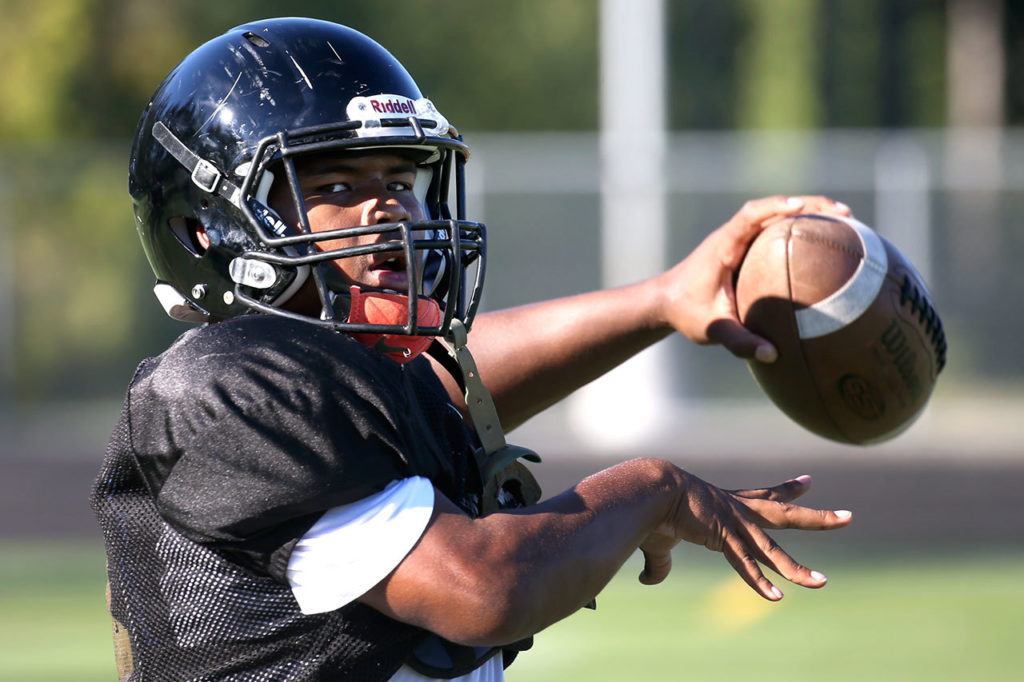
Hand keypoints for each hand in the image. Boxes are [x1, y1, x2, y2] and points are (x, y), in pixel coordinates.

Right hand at [638, 471, 851, 600]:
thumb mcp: (662, 540)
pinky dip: (759, 581)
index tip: (809, 482)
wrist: (651, 489)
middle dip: (818, 518)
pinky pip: (746, 563)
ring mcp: (735, 525)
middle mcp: (738, 511)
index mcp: (727, 505)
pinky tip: (777, 596)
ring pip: (774, 550)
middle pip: (787, 515)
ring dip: (798, 570)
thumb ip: (662, 563)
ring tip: (823, 583)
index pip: (764, 496)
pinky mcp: (724, 537)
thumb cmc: (653, 507)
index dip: (788, 490)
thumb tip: (647, 579)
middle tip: (849, 517)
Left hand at [655, 195, 851, 361]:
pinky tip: (828, 242)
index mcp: (723, 245)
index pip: (750, 215)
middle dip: (810, 205)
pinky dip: (802, 230)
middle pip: (773, 208)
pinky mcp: (748, 248)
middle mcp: (733, 235)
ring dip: (811, 213)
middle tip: (846, 213)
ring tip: (849, 221)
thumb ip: (738, 342)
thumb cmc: (686, 312)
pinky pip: (778, 231)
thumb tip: (772, 354)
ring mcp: (741, 239)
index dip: (776, 207)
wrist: (665, 302)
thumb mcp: (710, 329)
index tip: (802, 207)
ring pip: (779, 216)